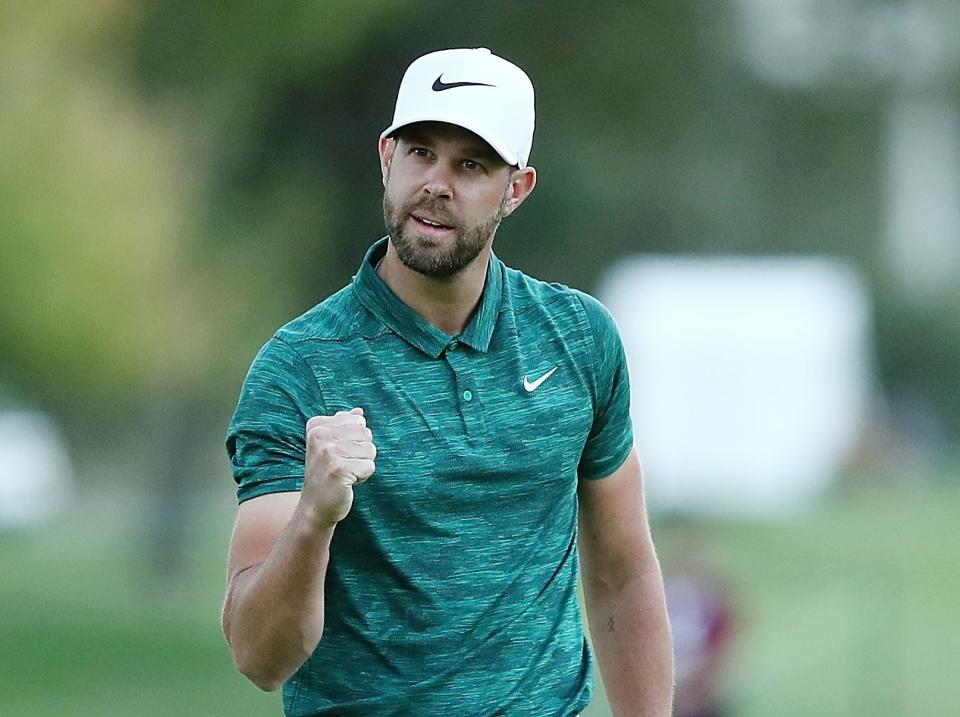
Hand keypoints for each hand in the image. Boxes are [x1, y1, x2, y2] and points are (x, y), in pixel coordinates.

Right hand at [302, 407, 375, 525]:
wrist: (315, 506)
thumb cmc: (326, 475)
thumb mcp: (330, 446)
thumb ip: (343, 426)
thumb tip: (359, 411)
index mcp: (317, 426)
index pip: (358, 421)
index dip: (355, 440)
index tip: (338, 453)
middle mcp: (320, 436)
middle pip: (366, 433)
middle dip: (362, 452)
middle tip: (343, 465)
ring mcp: (328, 452)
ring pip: (370, 450)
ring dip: (362, 465)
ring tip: (345, 473)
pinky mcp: (339, 469)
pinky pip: (369, 466)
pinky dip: (363, 477)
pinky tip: (347, 482)